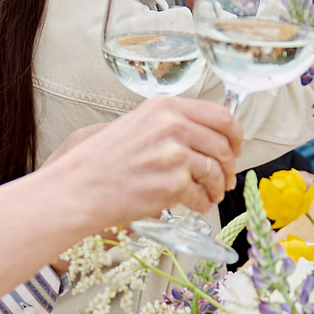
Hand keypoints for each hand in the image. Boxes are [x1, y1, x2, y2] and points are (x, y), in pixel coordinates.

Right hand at [36, 96, 240, 230]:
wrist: (78, 188)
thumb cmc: (100, 162)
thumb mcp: (136, 125)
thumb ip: (170, 125)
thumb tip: (206, 135)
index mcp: (164, 107)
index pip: (220, 115)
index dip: (235, 135)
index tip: (235, 148)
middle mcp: (172, 125)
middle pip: (223, 145)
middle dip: (229, 166)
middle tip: (225, 179)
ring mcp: (173, 154)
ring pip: (215, 171)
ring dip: (217, 187)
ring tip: (210, 196)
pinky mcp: (171, 183)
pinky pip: (201, 195)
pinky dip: (201, 204)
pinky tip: (193, 205)